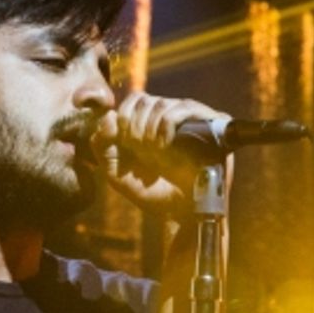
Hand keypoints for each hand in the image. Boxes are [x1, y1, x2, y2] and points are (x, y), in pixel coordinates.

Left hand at [90, 92, 230, 215]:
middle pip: (145, 100)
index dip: (123, 117)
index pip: (133, 100)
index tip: (125, 143)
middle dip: (135, 127)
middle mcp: (171, 116)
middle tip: (140, 151)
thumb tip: (108, 115)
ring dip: (150, 129)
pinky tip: (165, 146)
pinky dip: (167, 125)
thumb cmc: (151, 192)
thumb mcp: (115, 172)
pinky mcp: (211, 122)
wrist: (180, 212)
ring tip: (155, 152)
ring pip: (162, 104)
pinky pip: (184, 107)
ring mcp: (192, 118)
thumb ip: (102, 145)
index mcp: (150, 122)